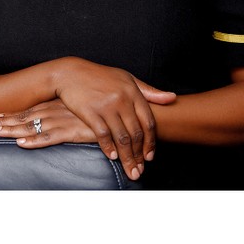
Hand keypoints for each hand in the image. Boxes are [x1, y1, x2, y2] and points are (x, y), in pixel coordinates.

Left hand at [0, 98, 96, 145]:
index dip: (8, 116)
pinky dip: (35, 141)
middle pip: (24, 118)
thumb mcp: (78, 111)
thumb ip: (65, 115)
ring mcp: (63, 121)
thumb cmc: (101, 110)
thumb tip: (54, 122)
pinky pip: (50, 138)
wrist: (122, 109)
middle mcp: (55, 112)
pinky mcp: (73, 131)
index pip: (27, 112)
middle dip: (3, 121)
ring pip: (32, 127)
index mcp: (56, 106)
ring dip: (12, 130)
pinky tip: (22, 144)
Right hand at [51, 57, 175, 180]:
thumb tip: (172, 98)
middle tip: (140, 170)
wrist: (71, 73)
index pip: (148, 122)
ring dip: (127, 158)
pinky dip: (109, 148)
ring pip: (122, 138)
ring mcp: (106, 106)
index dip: (151, 142)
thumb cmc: (100, 76)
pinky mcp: (90, 112)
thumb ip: (149, 91)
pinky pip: (103, 135)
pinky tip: (112, 156)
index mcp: (133, 92)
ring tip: (129, 170)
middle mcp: (122, 100)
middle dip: (139, 156)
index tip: (150, 157)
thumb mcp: (127, 79)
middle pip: (136, 134)